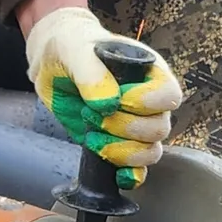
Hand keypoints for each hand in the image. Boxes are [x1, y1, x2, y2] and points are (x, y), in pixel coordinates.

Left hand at [25, 6, 183, 188]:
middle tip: (92, 114)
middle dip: (124, 128)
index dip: (146, 103)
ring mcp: (136, 124)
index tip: (119, 99)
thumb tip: (108, 102)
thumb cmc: (71, 46)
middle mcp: (149, 100)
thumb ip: (91, 71)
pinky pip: (138, 169)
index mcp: (149, 72)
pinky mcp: (120, 144)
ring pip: (151, 152)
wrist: (53, 63)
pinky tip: (113, 172)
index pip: (169, 95)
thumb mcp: (75, 50)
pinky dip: (129, 175)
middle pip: (160, 128)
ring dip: (121, 151)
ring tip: (92, 135)